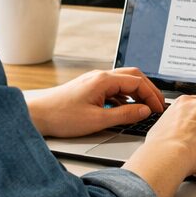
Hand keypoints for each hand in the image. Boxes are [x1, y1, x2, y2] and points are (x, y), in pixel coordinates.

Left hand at [24, 67, 164, 138]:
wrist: (36, 114)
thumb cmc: (61, 117)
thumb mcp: (97, 120)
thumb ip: (124, 115)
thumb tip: (144, 111)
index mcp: (104, 80)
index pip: (137, 82)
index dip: (152, 95)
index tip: (159, 108)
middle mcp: (100, 76)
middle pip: (133, 76)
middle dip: (148, 90)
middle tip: (158, 105)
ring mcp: (94, 81)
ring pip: (123, 81)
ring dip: (137, 93)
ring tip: (145, 107)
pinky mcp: (89, 89)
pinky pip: (114, 88)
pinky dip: (125, 97)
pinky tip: (126, 110)